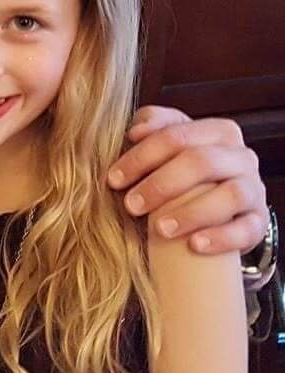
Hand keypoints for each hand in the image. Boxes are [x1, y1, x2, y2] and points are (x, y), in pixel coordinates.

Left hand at [108, 106, 266, 252]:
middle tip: (130, 206)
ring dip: (191, 212)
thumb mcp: (165, 144)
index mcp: (217, 131)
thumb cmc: (179, 169)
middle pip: (202, 162)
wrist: (212, 206)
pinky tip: (193, 245)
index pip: (177, 135)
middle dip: (161, 184)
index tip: (113, 179)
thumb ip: (151, 127)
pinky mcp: (258, 222)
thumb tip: (136, 131)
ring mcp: (253, 189)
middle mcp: (241, 156)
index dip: (141, 156)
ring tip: (159, 229)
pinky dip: (220, 238)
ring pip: (229, 195)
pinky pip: (246, 229)